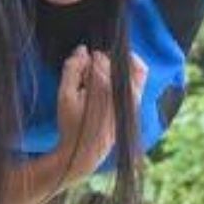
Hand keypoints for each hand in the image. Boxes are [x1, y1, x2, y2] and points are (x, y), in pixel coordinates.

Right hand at [53, 48, 147, 179]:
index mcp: (104, 86)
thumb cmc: (71, 125)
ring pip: (130, 65)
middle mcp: (121, 89)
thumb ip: (72, 68)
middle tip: (88, 78)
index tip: (79, 73)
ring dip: (115, 65)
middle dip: (100, 64)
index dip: (85, 62)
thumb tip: (83, 50)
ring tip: (101, 75)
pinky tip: (114, 77)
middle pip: (112, 61)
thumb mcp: (64, 95)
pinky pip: (139, 76)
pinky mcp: (135, 103)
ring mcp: (131, 96)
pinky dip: (130, 70)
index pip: (97, 58)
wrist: (85, 153)